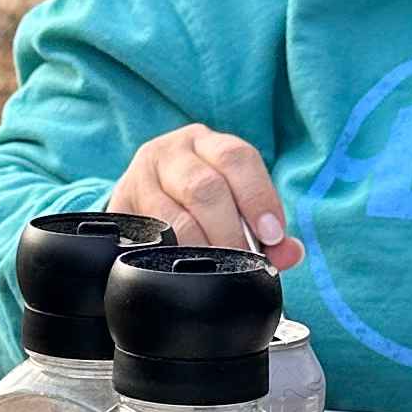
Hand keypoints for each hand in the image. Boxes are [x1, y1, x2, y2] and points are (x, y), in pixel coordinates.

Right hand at [110, 123, 302, 267]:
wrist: (140, 200)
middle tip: (242, 260)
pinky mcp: (121, 206)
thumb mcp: (234, 205)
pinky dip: (171, 254)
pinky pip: (147, 235)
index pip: (237, 158)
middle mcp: (171, 151)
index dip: (258, 197)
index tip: (272, 235)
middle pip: (204, 187)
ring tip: (217, 268)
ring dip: (201, 247)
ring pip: (173, 213)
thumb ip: (267, 231)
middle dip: (229, 231)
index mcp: (207, 143)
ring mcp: (141, 177)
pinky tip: (184, 265)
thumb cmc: (197, 203)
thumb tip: (290, 253)